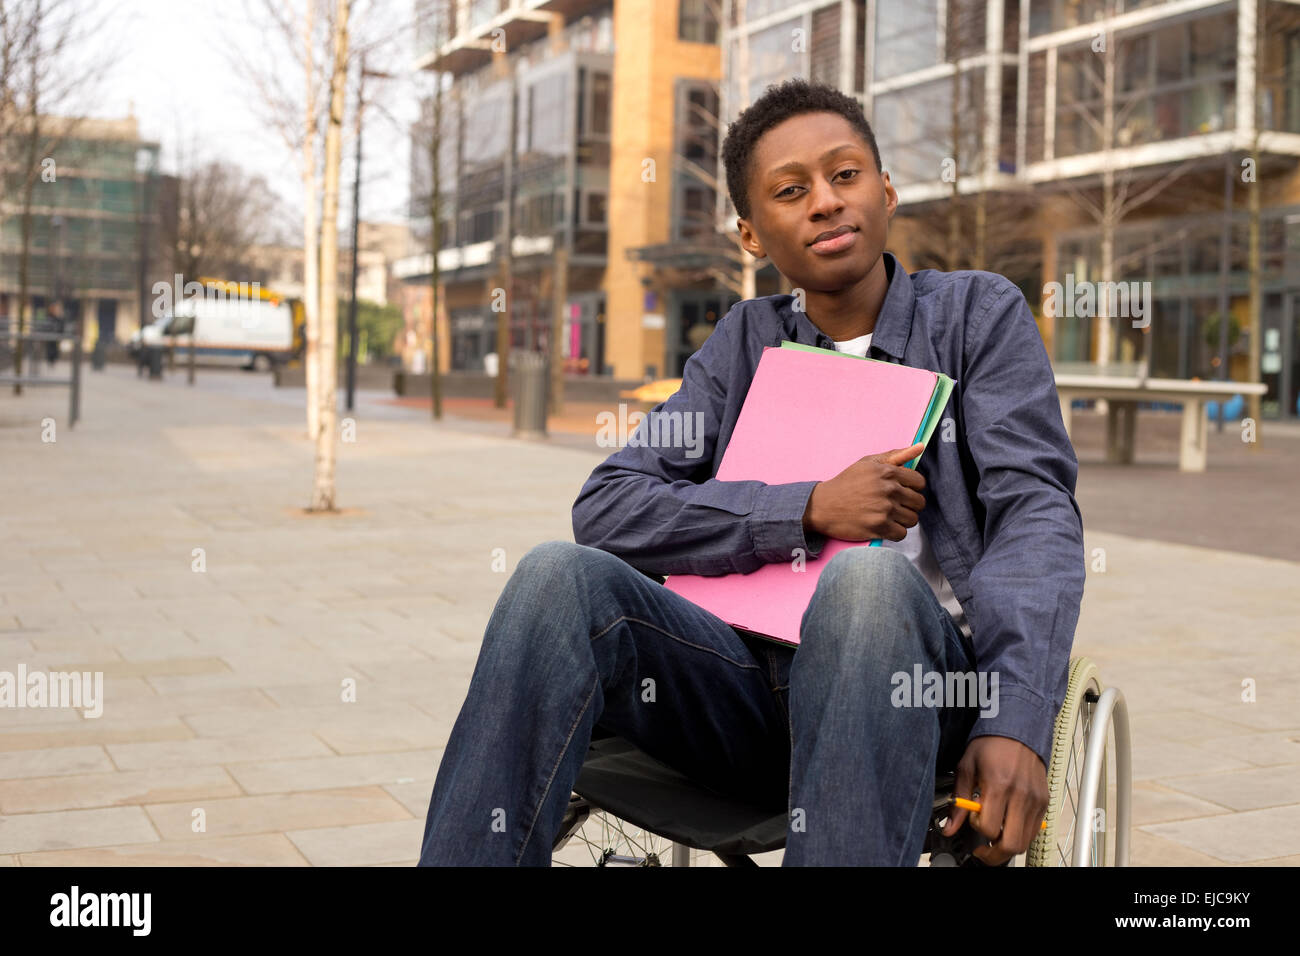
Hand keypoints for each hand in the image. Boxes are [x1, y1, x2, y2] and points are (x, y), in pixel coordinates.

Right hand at [801, 442, 925, 541]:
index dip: (912, 488)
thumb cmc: (846, 483)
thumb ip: (896, 455)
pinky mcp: (879, 527)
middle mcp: (889, 490)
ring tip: (888, 516)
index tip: (900, 492)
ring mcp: (884, 509)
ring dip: (902, 520)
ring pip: (912, 519)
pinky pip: (902, 534)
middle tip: (894, 506)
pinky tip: (883, 526)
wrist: (822, 506)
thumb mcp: (868, 463)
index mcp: (888, 472)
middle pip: (918, 503)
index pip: (919, 483)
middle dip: (909, 505)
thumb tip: (921, 447)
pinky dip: (894, 532)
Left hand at [941, 735, 1048, 865]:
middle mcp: (1021, 796)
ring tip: (994, 838)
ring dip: (1007, 846)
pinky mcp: (1044, 802)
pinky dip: (1020, 835)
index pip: (989, 828)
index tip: (972, 819)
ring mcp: (1036, 801)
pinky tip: (1008, 826)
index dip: (977, 829)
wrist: (1017, 729)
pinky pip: (1034, 830)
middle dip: (993, 854)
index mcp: (999, 785)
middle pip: (1011, 843)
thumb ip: (959, 801)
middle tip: (982, 851)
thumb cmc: (990, 745)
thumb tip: (949, 827)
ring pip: (1025, 842)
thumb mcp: (966, 768)